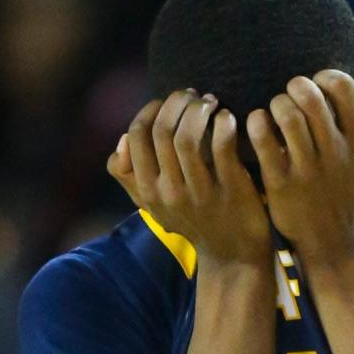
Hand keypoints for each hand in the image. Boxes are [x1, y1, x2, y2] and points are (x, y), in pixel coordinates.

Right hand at [108, 90, 270, 264]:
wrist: (233, 258)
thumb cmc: (195, 223)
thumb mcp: (156, 207)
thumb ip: (132, 178)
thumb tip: (121, 141)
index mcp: (148, 191)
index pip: (137, 135)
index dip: (151, 109)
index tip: (169, 103)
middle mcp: (169, 193)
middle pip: (162, 130)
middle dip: (177, 102)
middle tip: (194, 96)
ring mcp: (199, 193)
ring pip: (188, 136)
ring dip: (199, 109)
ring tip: (211, 103)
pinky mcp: (230, 191)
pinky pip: (222, 146)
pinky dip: (224, 123)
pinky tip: (229, 119)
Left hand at [247, 69, 353, 264]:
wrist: (336, 241)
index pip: (343, 87)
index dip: (326, 77)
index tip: (319, 88)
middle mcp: (338, 156)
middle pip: (311, 97)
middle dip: (297, 86)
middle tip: (293, 95)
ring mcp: (308, 171)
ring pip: (287, 114)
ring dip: (277, 102)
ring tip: (277, 110)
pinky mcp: (281, 184)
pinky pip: (263, 139)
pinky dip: (257, 122)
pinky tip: (259, 124)